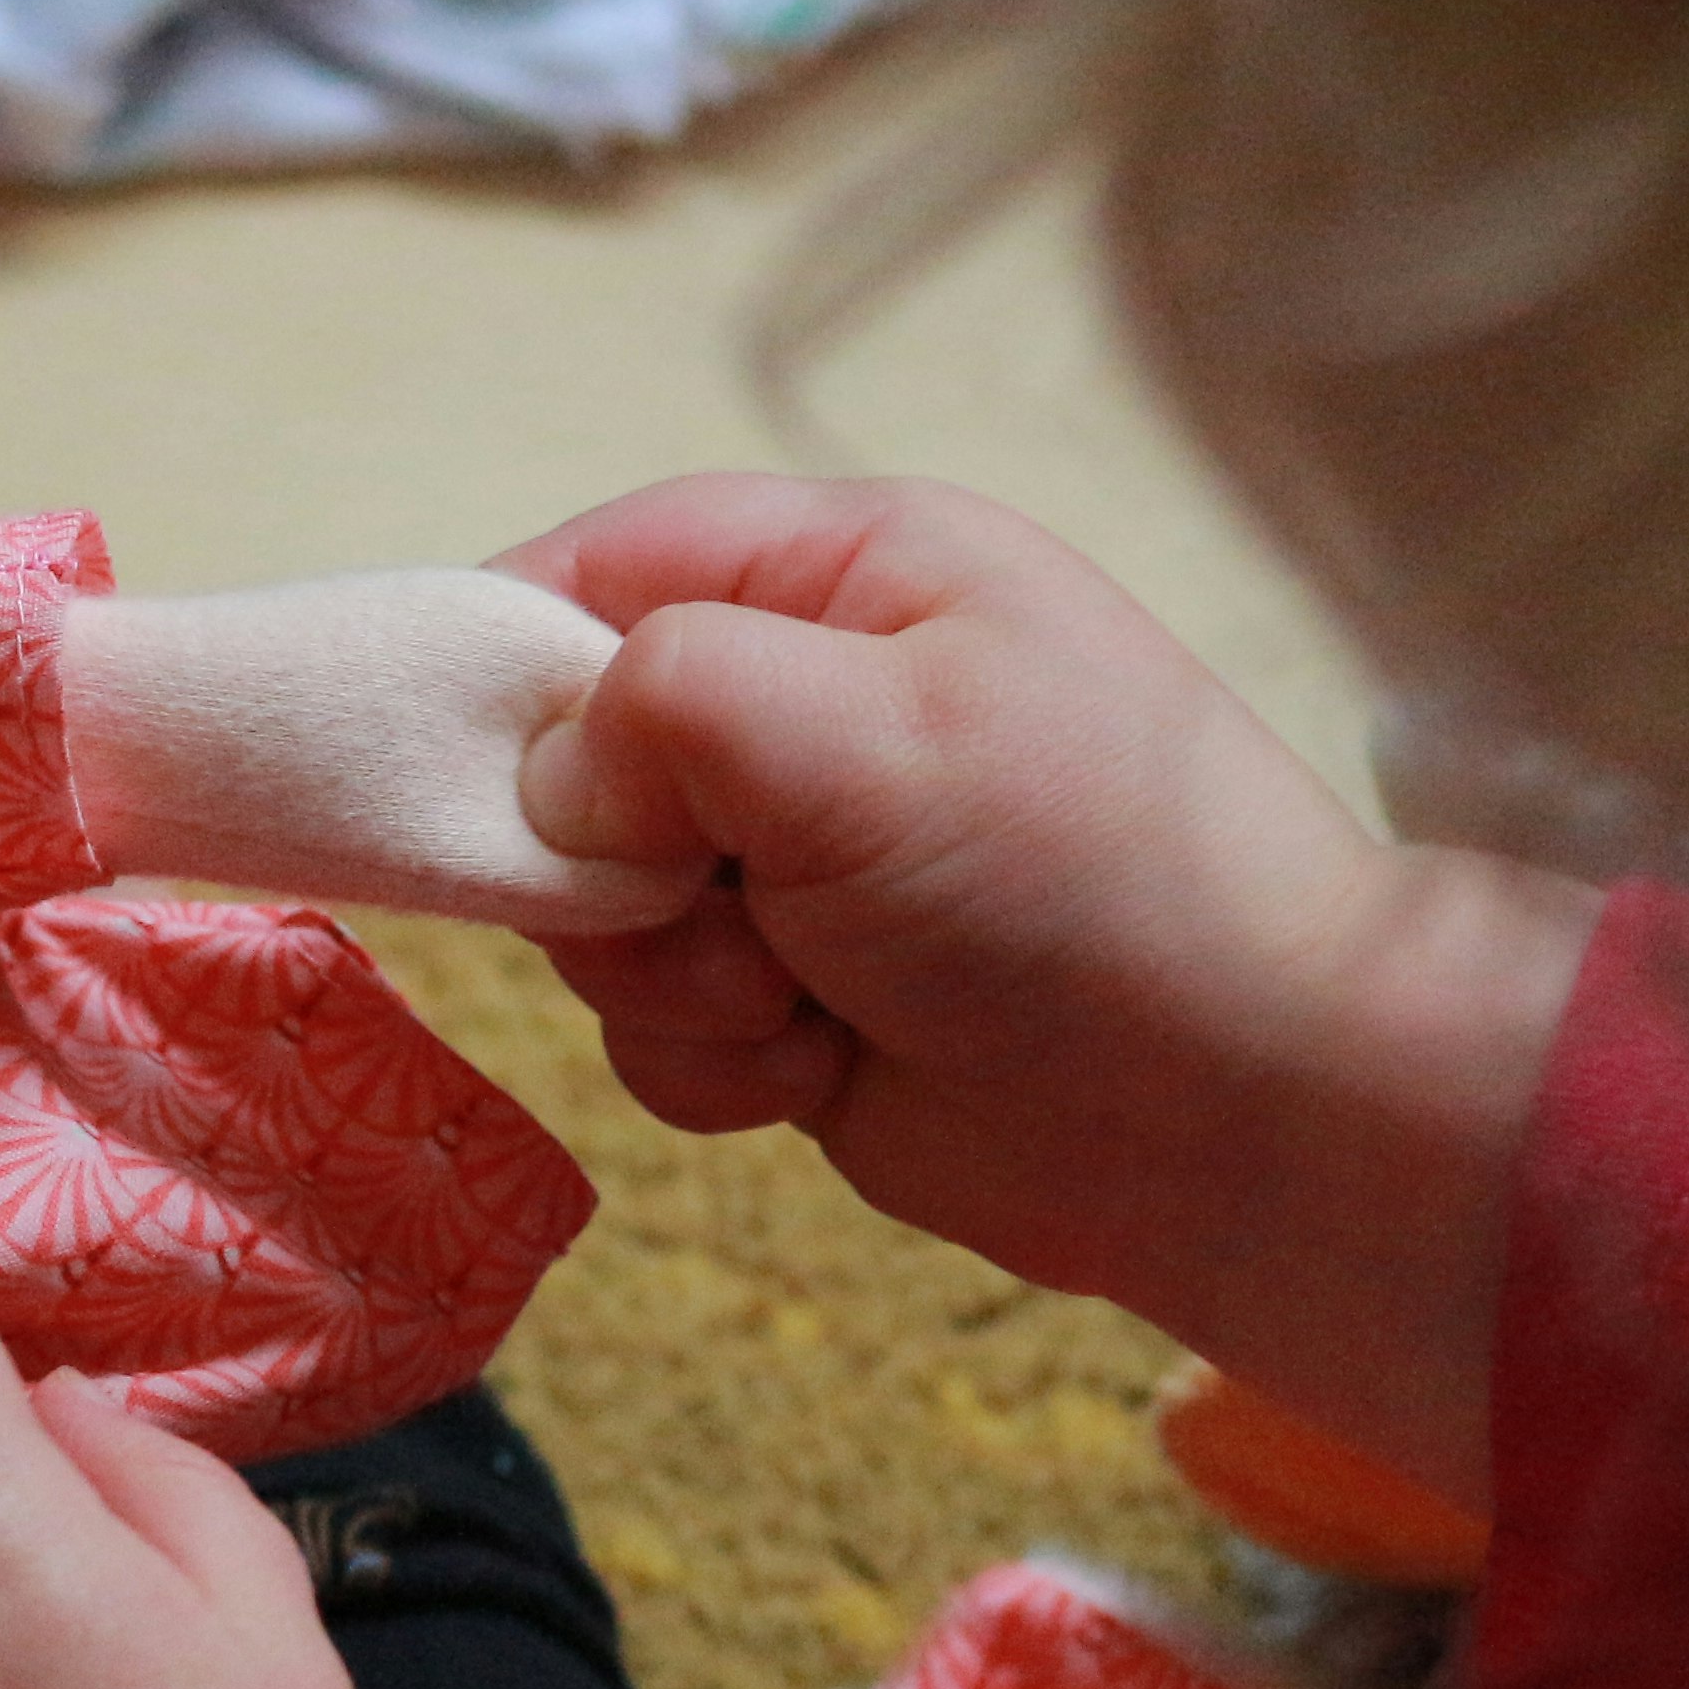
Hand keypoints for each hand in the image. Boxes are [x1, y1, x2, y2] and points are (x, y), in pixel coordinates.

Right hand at [501, 474, 1594, 1502]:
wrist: (1251, 1124)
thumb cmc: (1080, 883)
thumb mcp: (863, 733)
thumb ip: (662, 702)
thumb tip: (551, 783)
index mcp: (854, 572)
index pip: (599, 564)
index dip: (498, 656)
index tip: (436, 762)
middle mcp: (817, 702)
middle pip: (571, 754)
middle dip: (606, 859)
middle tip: (702, 904)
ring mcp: (806, 864)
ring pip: (600, 911)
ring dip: (672, 978)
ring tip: (803, 1001)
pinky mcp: (801, 1006)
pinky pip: (660, 1024)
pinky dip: (718, 1061)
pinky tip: (821, 1072)